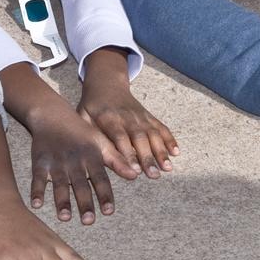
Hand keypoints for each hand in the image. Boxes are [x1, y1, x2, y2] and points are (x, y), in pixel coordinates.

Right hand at [29, 103, 121, 223]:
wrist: (52, 115)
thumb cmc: (81, 131)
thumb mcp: (101, 142)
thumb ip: (117, 160)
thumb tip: (135, 175)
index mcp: (91, 156)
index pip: (100, 179)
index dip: (104, 195)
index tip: (108, 211)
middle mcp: (75, 161)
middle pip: (80, 184)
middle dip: (84, 202)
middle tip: (88, 220)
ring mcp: (56, 162)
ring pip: (60, 184)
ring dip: (62, 201)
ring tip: (65, 217)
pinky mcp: (40, 162)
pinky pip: (38, 178)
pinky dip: (37, 191)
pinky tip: (37, 204)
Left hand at [78, 49, 178, 179]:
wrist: (107, 84)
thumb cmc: (92, 107)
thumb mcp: (83, 118)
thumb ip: (90, 137)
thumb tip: (96, 160)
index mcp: (108, 118)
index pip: (120, 137)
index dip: (128, 154)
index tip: (134, 171)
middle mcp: (127, 117)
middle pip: (139, 138)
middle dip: (148, 157)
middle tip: (154, 175)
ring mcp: (140, 116)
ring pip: (152, 134)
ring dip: (161, 151)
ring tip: (168, 168)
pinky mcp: (148, 116)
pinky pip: (161, 127)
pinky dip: (169, 139)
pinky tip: (176, 152)